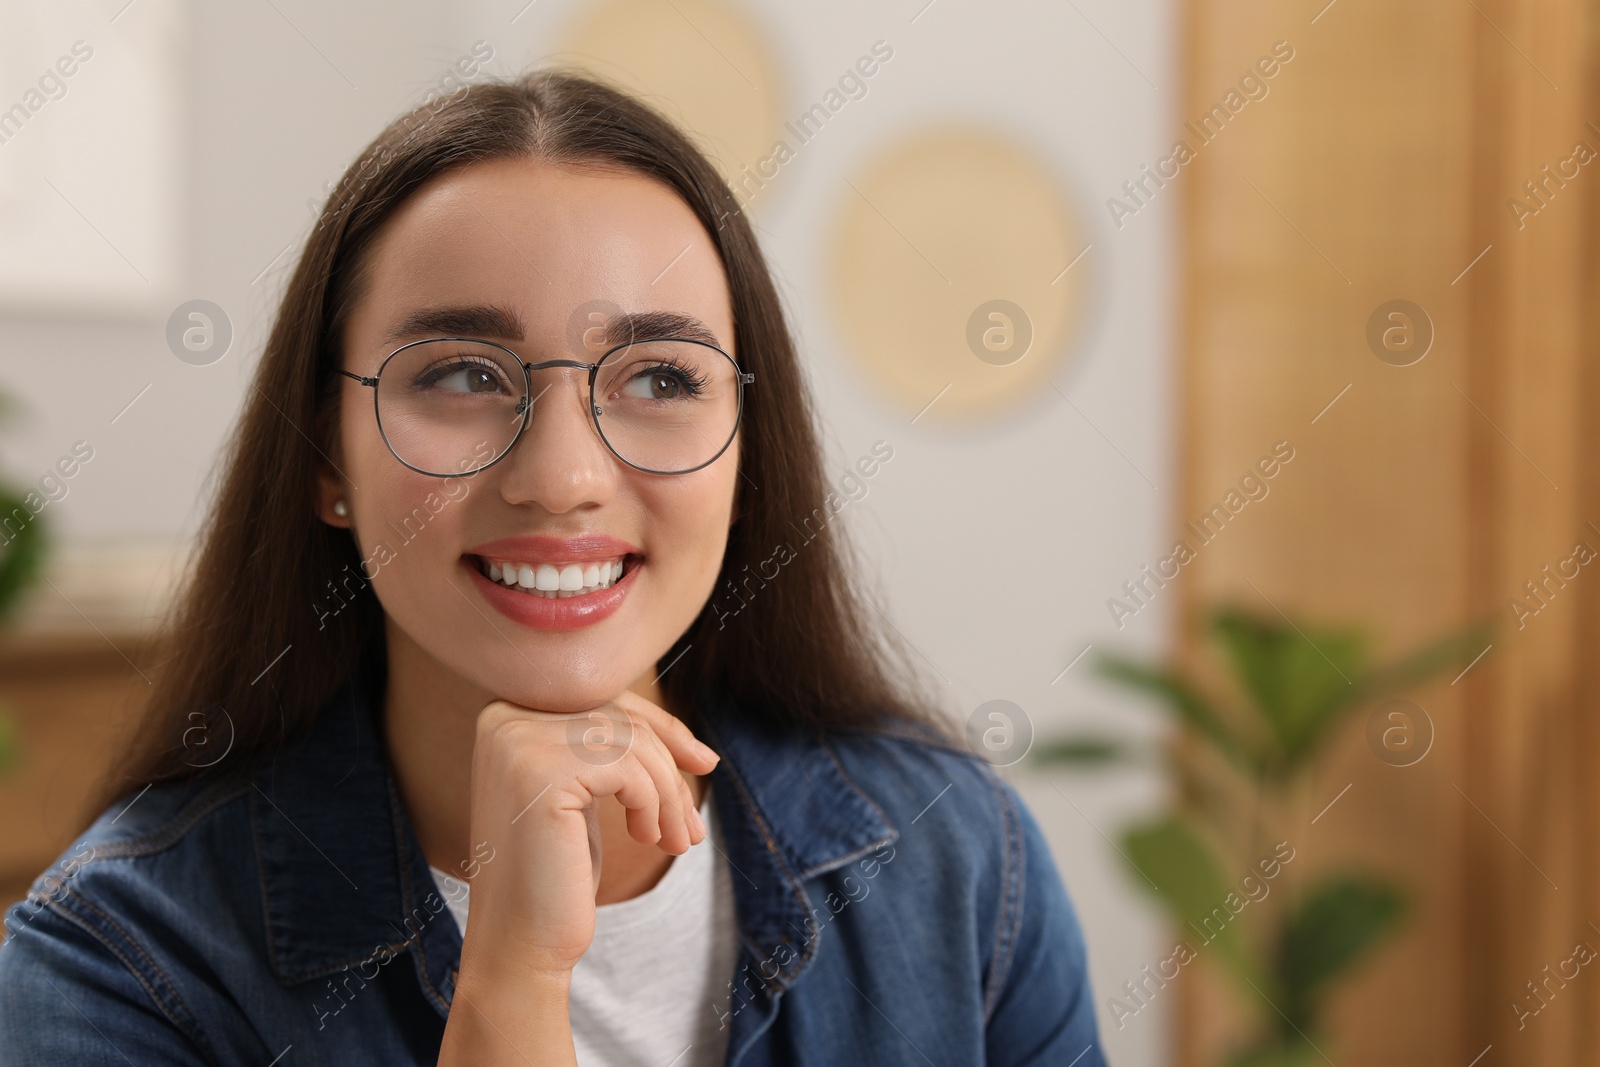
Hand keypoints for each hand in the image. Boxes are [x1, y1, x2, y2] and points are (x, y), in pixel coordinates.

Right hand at [455, 689, 718, 985]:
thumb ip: (614, 750)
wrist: (520, 942)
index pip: (604, 697)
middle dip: (670, 766)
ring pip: (631, 741)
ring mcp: (518, 741)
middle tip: (691, 822)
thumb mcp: (587, 795)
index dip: (662, 728)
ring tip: (674, 839)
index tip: (703, 763)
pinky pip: (627, 767)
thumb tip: (697, 748)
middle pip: (620, 716)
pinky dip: (651, 803)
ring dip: (668, 793)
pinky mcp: (539, 772)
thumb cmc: (557, 871)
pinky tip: (647, 839)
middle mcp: (505, 717)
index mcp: (508, 714)